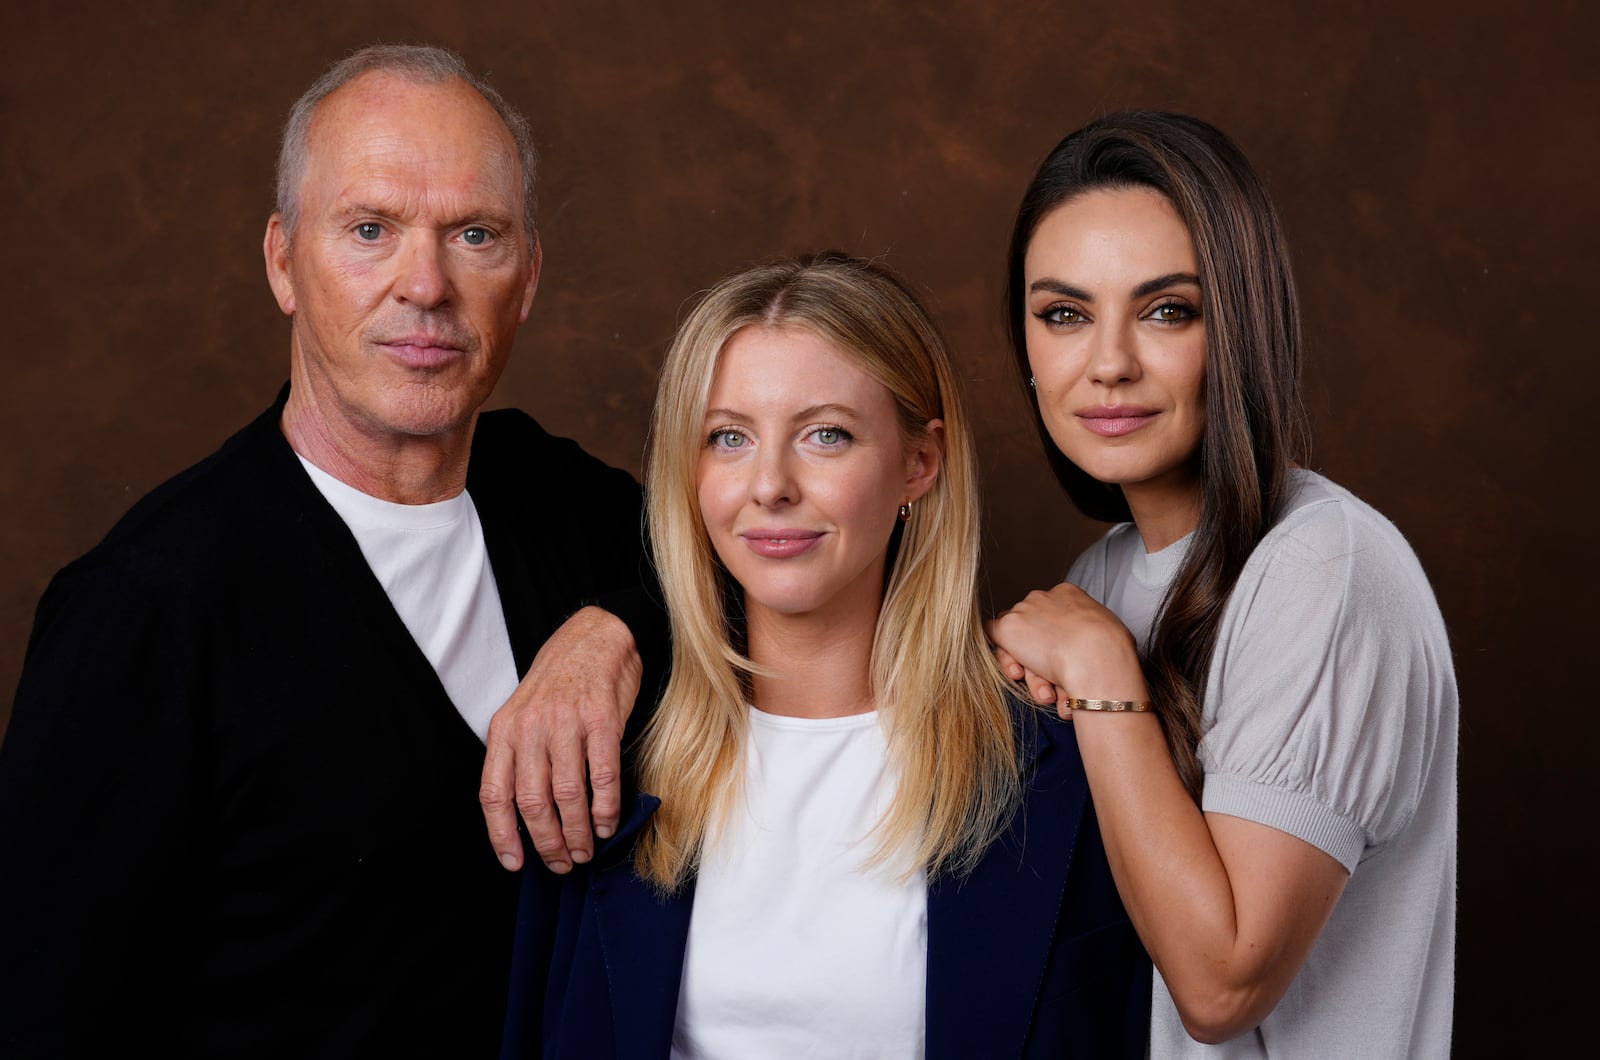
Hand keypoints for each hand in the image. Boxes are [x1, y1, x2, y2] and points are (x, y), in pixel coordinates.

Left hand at [480, 607, 641, 872]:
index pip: (495, 793)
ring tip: (586, 850)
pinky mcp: (603, 719)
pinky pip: (602, 774)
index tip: (515, 863)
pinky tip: (608, 823)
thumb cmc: (560, 682)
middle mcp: (532, 727)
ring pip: (567, 794)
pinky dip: (606, 807)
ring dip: (578, 832)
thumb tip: (528, 816)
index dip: (502, 835)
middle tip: (562, 862)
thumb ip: (521, 756)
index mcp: (505, 729)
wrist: (595, 637)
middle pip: (532, 801)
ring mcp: (567, 722)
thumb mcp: (524, 713)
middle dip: (547, 842)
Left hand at [986, 583, 1144, 717]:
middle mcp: (1042, 597)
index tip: (1065, 664)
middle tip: (1055, 689)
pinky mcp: (1007, 628)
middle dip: (1044, 662)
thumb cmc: (1111, 650)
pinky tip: (1018, 673)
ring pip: (1017, 641)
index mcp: (1068, 594)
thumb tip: (1089, 644)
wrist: (1094, 655)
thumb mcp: (1108, 631)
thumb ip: (1092, 633)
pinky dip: (1006, 658)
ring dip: (1033, 674)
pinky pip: (994, 638)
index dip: (1055, 644)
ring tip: (1049, 694)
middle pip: (1033, 630)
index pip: (1051, 616)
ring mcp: (1022, 611)